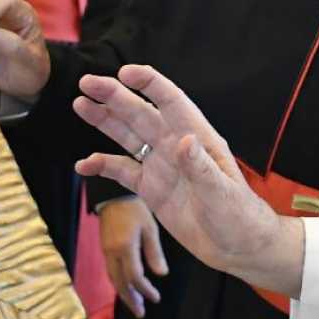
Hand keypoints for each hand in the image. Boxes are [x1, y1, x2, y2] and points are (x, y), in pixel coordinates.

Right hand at [73, 65, 303, 297]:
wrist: (236, 246)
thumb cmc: (238, 215)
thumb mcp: (222, 192)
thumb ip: (201, 167)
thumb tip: (185, 140)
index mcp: (198, 137)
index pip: (171, 102)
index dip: (149, 84)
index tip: (125, 73)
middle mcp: (175, 145)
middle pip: (140, 113)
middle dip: (114, 96)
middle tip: (86, 82)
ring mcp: (161, 165)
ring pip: (127, 135)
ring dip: (104, 120)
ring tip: (80, 104)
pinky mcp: (151, 188)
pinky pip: (122, 171)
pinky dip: (102, 165)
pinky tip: (83, 166)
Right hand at [99, 196, 167, 317]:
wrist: (113, 195)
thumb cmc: (135, 209)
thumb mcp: (150, 228)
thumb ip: (154, 252)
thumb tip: (162, 275)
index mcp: (124, 247)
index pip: (134, 276)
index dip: (145, 290)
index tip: (156, 298)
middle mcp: (112, 252)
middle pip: (120, 282)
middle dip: (131, 299)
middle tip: (141, 313)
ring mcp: (106, 251)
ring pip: (113, 279)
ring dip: (124, 293)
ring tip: (135, 305)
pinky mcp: (105, 248)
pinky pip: (111, 271)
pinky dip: (119, 283)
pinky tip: (127, 287)